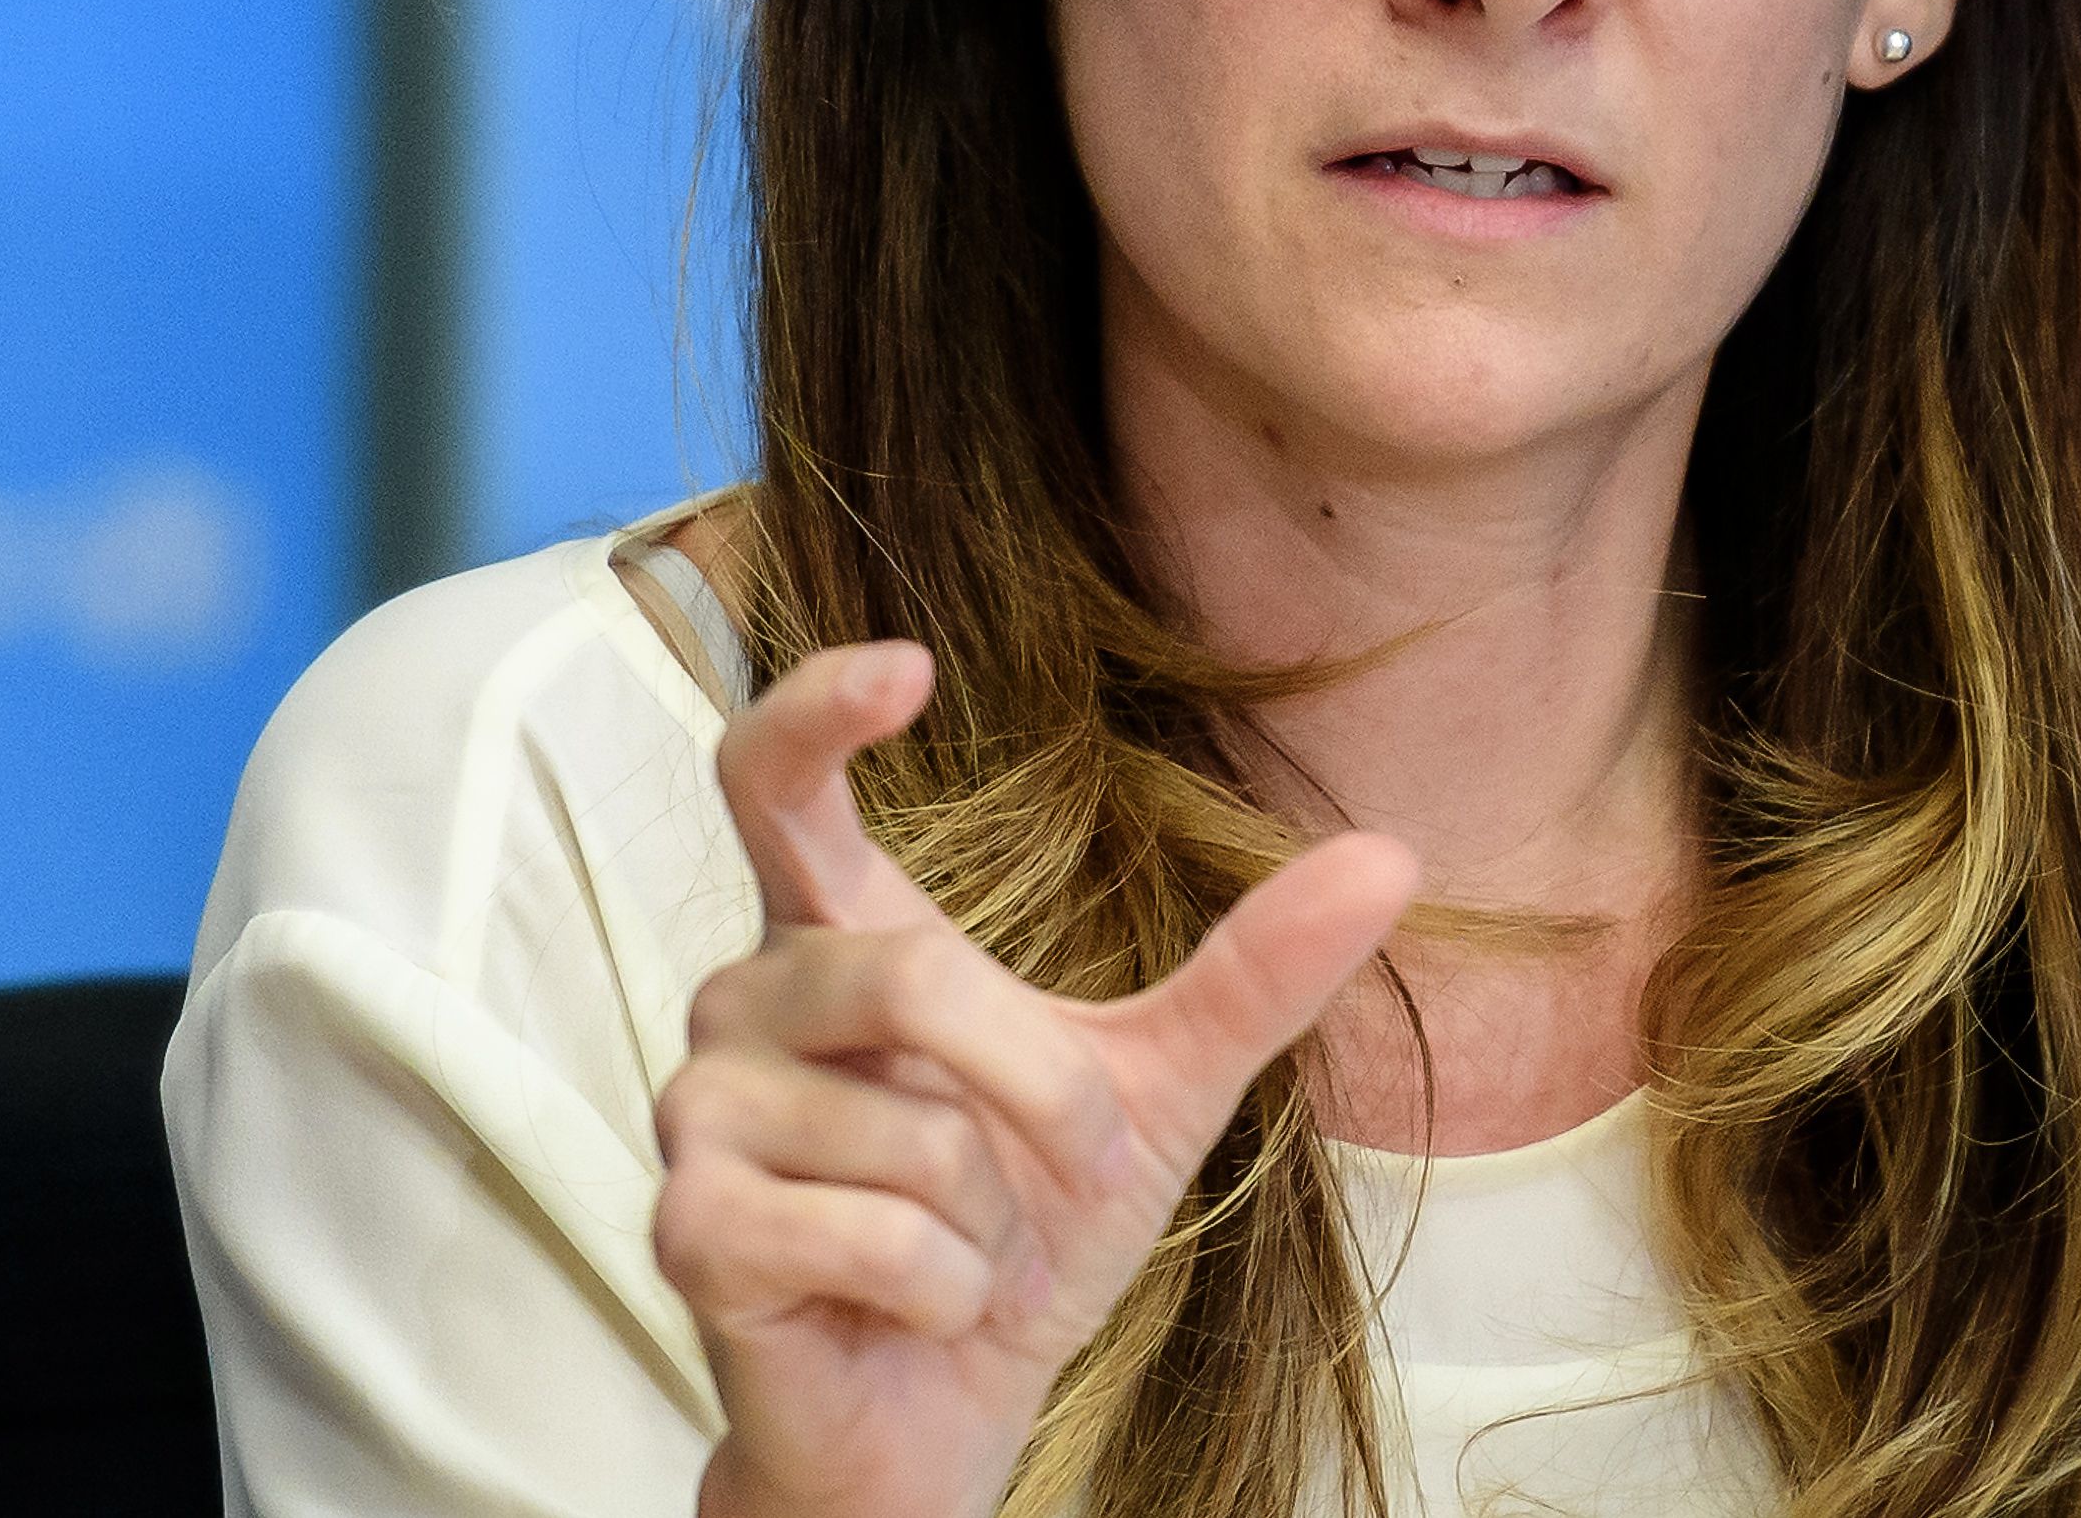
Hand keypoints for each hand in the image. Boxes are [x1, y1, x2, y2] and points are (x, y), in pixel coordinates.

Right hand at [654, 642, 1417, 1517]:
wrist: (940, 1413)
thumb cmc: (1017, 1233)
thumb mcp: (1156, 1091)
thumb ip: (1253, 975)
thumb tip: (1392, 858)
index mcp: (832, 933)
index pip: (774, 774)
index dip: (818, 706)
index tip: (907, 667)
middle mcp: (742, 996)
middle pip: (906, 975)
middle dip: (1039, 1098)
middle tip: (1067, 1174)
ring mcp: (695, 1110)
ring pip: (907, 1135)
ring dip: (990, 1228)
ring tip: (960, 1258)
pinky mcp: (688, 1228)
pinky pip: (873, 1239)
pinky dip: (942, 1295)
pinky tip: (910, 1310)